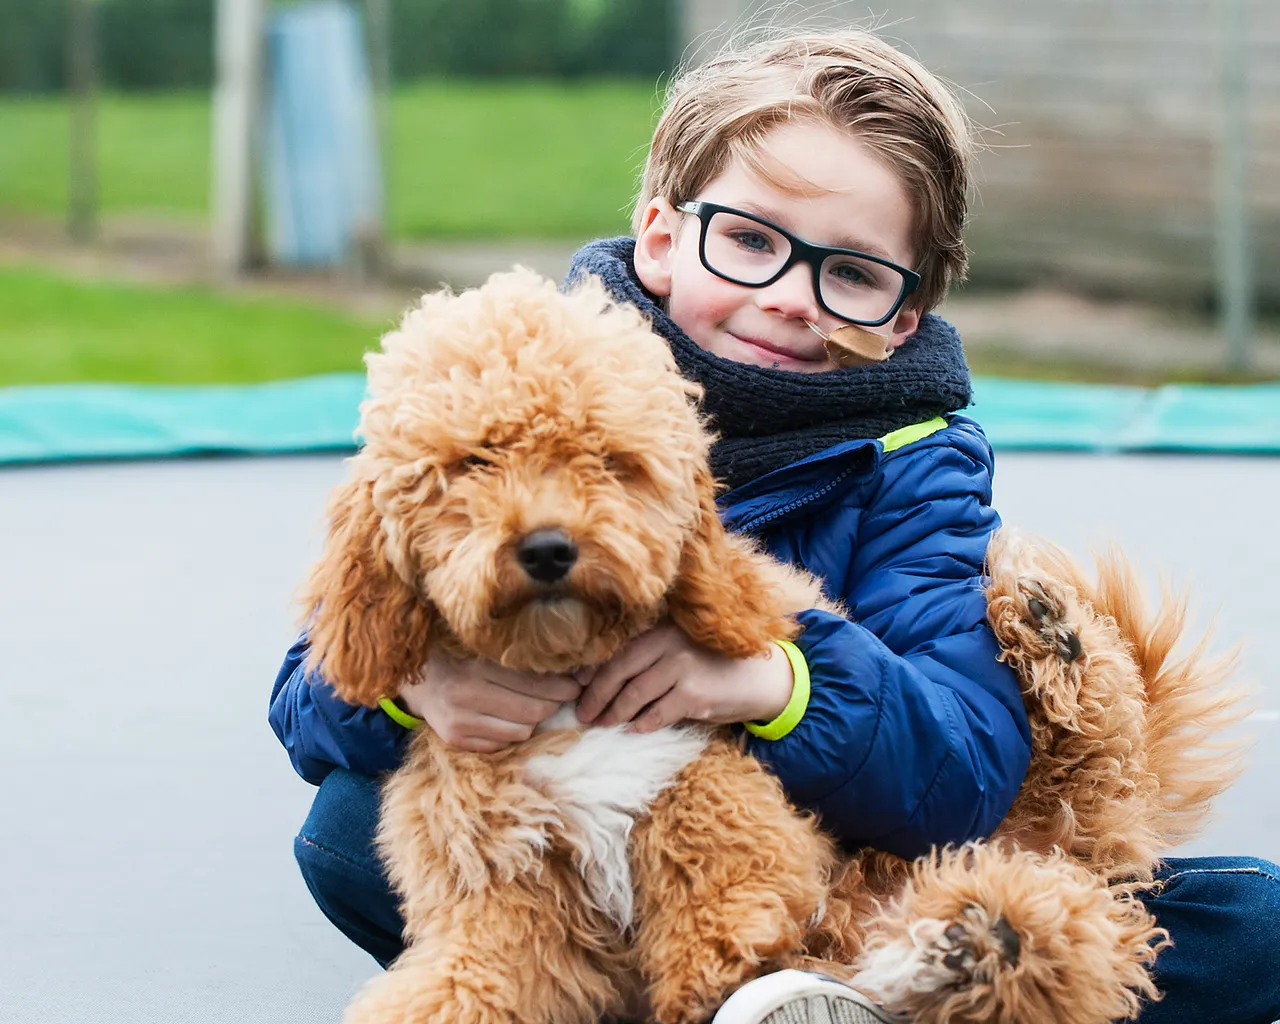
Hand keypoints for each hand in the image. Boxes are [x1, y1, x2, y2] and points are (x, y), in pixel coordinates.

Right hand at [398, 648, 583, 752]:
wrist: (416, 676)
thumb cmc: (459, 655)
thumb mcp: (485, 648)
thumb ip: (518, 658)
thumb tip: (569, 670)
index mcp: (475, 666)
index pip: (533, 683)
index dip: (562, 687)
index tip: (576, 684)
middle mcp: (464, 695)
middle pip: (532, 710)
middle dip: (555, 704)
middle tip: (565, 695)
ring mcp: (458, 721)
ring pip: (521, 731)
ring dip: (534, 720)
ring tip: (535, 705)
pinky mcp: (454, 739)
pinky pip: (502, 744)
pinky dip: (513, 732)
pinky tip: (509, 718)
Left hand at [575, 624, 793, 733]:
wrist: (762, 678)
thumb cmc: (715, 664)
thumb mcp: (682, 649)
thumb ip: (651, 656)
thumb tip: (601, 676)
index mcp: (662, 629)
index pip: (618, 650)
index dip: (594, 671)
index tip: (577, 687)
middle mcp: (669, 643)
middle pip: (619, 671)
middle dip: (596, 695)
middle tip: (582, 713)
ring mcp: (682, 668)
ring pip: (634, 695)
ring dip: (614, 714)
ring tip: (601, 724)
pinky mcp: (694, 695)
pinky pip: (657, 714)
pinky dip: (642, 724)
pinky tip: (633, 730)